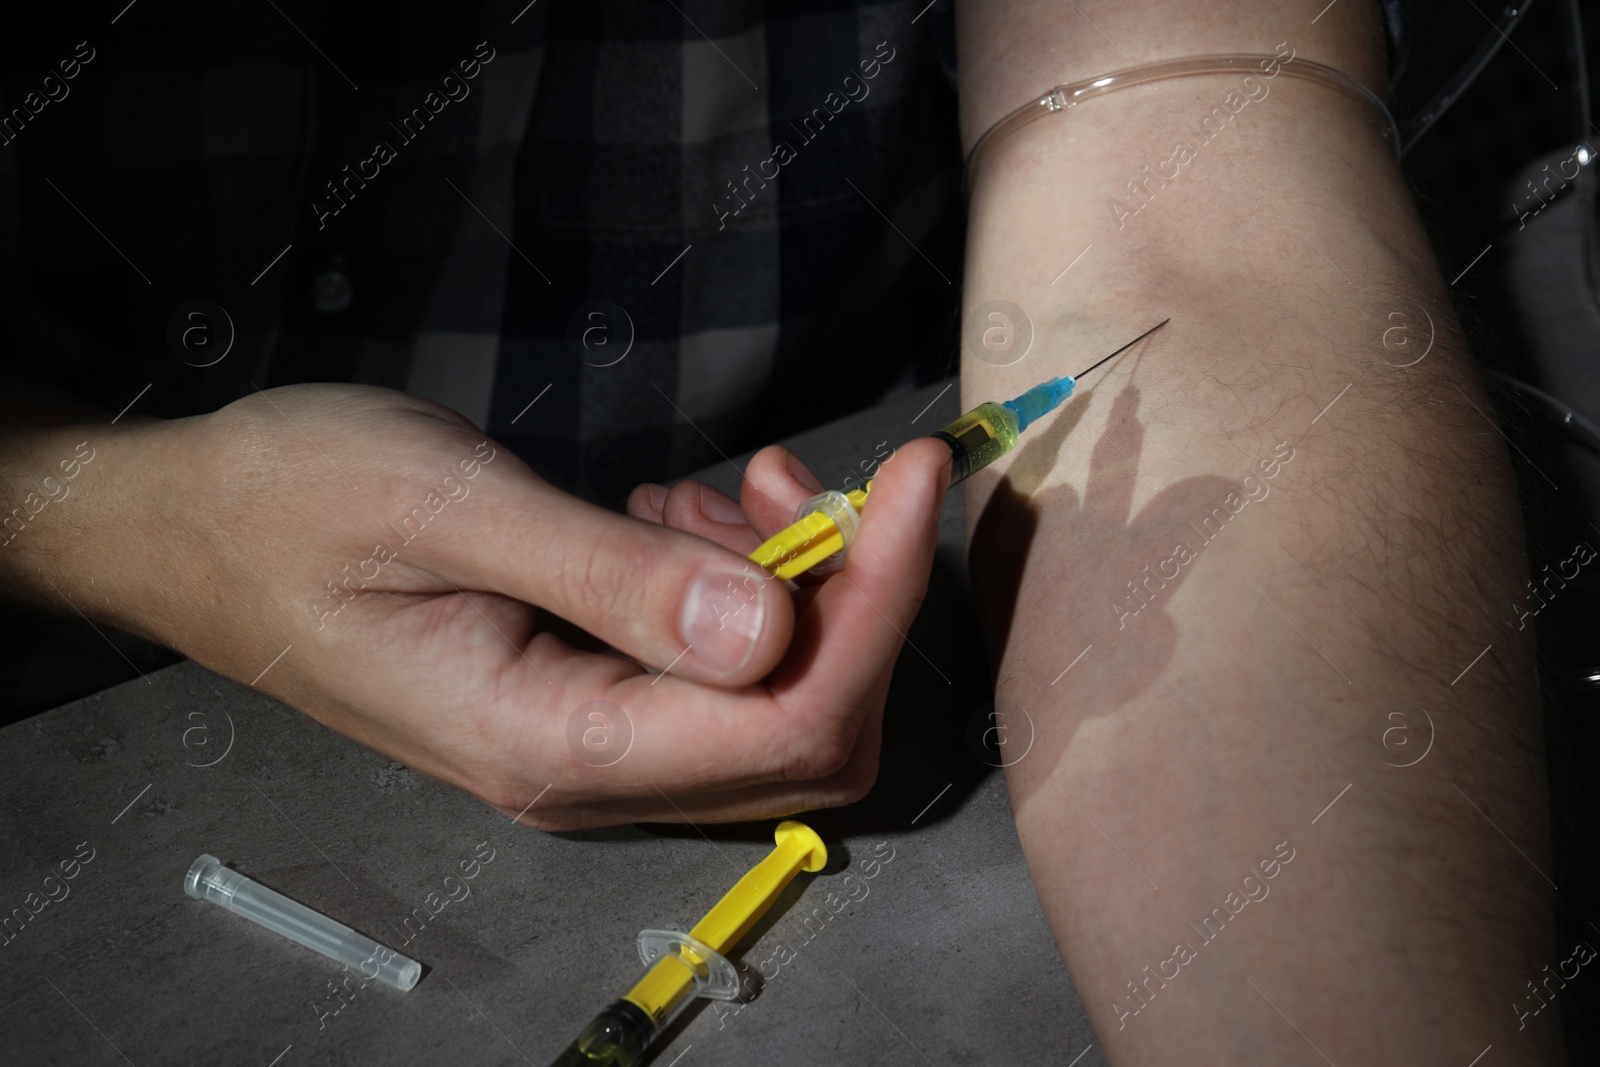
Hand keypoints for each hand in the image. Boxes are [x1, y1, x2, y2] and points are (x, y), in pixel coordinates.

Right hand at [83, 384, 949, 826]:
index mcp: (556, 743)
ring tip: (731, 485)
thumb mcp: (450, 511)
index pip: (793, 719)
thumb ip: (613, 579)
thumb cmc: (292, 503)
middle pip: (808, 731)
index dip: (879, 602)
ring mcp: (585, 743)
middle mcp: (587, 772)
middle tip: (822, 475)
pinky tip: (684, 512)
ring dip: (793, 588)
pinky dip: (737, 587)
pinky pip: (711, 670)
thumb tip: (770, 629)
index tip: (916, 475)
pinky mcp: (579, 699)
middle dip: (853, 600)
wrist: (188, 526)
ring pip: (769, 702)